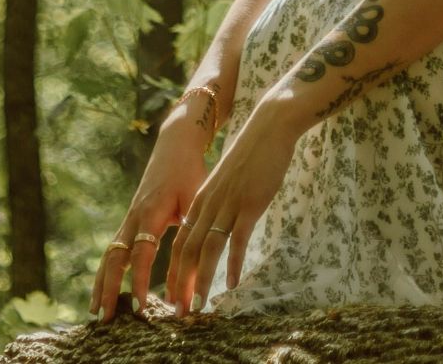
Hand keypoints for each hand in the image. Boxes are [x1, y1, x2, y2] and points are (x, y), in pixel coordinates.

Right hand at [88, 116, 208, 322]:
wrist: (176, 145)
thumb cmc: (191, 171)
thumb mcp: (196, 197)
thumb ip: (194, 228)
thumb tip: (201, 264)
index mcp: (151, 213)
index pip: (142, 253)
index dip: (141, 280)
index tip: (142, 305)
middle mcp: (134, 218)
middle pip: (114, 259)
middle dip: (108, 290)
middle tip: (106, 319)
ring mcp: (128, 219)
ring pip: (108, 257)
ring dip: (101, 285)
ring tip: (97, 312)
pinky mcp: (129, 221)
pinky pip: (113, 250)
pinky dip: (106, 272)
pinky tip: (103, 291)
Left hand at [164, 103, 303, 315]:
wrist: (268, 129)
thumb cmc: (251, 156)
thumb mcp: (227, 183)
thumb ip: (218, 205)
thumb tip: (217, 228)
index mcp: (200, 201)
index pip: (180, 243)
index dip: (175, 272)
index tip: (174, 297)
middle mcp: (208, 206)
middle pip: (188, 251)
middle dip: (181, 284)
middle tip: (180, 312)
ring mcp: (227, 205)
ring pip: (208, 249)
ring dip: (201, 281)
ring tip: (198, 306)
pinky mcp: (249, 204)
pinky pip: (237, 240)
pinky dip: (232, 264)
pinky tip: (232, 284)